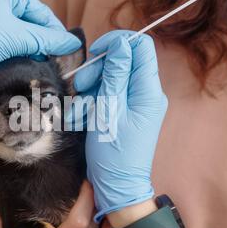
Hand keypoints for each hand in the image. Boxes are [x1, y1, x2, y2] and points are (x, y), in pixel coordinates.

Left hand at [0, 0, 80, 86]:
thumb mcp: (17, 37)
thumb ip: (47, 40)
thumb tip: (69, 44)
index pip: (40, 10)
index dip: (55, 31)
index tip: (66, 48)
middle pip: (28, 20)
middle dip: (41, 39)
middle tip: (52, 57)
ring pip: (15, 29)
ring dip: (27, 45)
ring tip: (37, 60)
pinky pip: (2, 36)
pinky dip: (12, 47)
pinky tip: (18, 59)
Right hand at [74, 31, 167, 222]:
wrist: (117, 184)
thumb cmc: (113, 153)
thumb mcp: (109, 110)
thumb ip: (115, 75)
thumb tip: (121, 44)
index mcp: (148, 91)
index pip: (141, 47)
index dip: (118, 43)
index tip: (95, 52)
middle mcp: (146, 94)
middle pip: (123, 61)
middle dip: (98, 69)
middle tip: (80, 85)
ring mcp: (137, 104)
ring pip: (112, 79)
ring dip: (91, 88)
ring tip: (79, 109)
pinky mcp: (126, 112)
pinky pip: (110, 95)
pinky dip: (94, 102)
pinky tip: (82, 117)